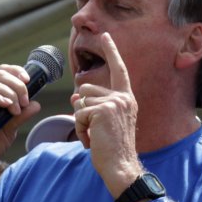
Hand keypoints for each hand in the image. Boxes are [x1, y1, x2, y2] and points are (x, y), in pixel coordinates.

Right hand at [0, 64, 40, 176]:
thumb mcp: (9, 132)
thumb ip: (20, 118)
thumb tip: (36, 104)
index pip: (3, 74)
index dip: (16, 71)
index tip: (28, 80)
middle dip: (17, 84)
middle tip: (25, 100)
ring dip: (9, 92)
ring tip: (17, 108)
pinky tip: (7, 105)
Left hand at [71, 33, 142, 195]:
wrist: (121, 166)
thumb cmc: (113, 149)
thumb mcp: (103, 124)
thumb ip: (92, 106)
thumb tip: (75, 96)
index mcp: (127, 99)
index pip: (119, 70)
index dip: (111, 51)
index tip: (105, 35)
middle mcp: (123, 98)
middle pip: (86, 90)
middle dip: (83, 112)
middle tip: (96, 132)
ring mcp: (114, 103)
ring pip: (80, 102)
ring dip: (81, 122)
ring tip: (95, 137)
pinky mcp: (103, 110)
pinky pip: (79, 114)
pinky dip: (80, 130)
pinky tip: (92, 140)